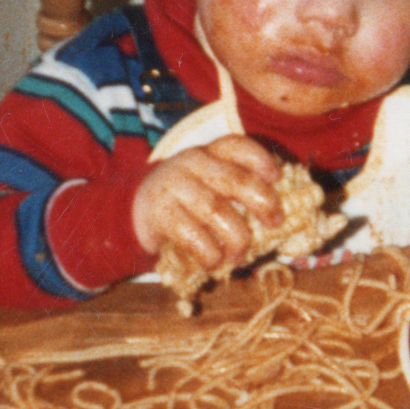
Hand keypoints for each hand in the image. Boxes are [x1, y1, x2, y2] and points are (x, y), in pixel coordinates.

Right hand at [132, 135, 282, 269]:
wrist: (133, 211)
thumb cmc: (184, 202)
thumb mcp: (207, 185)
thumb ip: (235, 191)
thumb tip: (276, 216)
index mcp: (207, 152)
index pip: (236, 145)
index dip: (260, 159)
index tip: (277, 178)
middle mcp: (191, 163)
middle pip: (235, 180)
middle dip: (262, 203)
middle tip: (275, 222)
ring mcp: (174, 186)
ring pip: (217, 211)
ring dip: (236, 238)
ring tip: (238, 255)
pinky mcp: (160, 213)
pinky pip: (193, 235)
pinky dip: (209, 253)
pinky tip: (213, 262)